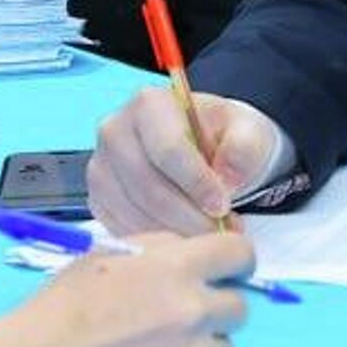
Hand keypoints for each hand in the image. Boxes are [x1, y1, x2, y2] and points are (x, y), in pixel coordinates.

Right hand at [12, 230, 252, 346]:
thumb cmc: (64, 306)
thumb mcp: (108, 255)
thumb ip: (158, 250)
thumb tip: (189, 252)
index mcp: (178, 268)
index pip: (240, 254)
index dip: (236, 263)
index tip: (227, 273)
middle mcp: (195, 311)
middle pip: (238, 307)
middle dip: (213, 310)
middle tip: (177, 319)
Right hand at [91, 88, 280, 233]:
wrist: (203, 149)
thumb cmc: (222, 137)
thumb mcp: (247, 130)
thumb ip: (244, 147)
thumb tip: (226, 177)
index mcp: (149, 104)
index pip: (167, 150)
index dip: (196, 183)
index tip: (222, 207)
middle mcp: (115, 131)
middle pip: (148, 187)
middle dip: (190, 217)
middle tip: (222, 233)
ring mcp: (102, 167)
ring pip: (136, 213)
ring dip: (177, 233)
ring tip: (210, 237)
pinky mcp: (99, 199)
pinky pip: (124, 229)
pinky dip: (158, 241)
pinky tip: (184, 237)